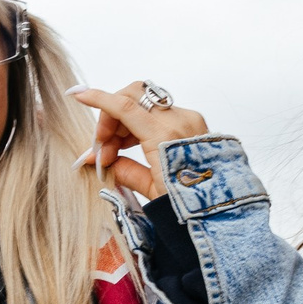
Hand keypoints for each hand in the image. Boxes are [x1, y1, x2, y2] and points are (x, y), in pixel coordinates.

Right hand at [69, 82, 209, 200]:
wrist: (224, 208)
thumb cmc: (190, 203)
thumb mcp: (151, 190)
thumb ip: (121, 169)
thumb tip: (94, 160)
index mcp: (166, 136)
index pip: (125, 106)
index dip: (98, 99)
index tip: (78, 95)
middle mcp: (179, 121)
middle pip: (132, 99)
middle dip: (109, 119)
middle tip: (101, 149)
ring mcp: (189, 119)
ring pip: (144, 104)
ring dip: (123, 123)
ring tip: (113, 154)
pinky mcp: (194, 122)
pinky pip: (158, 113)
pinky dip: (139, 125)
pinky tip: (130, 147)